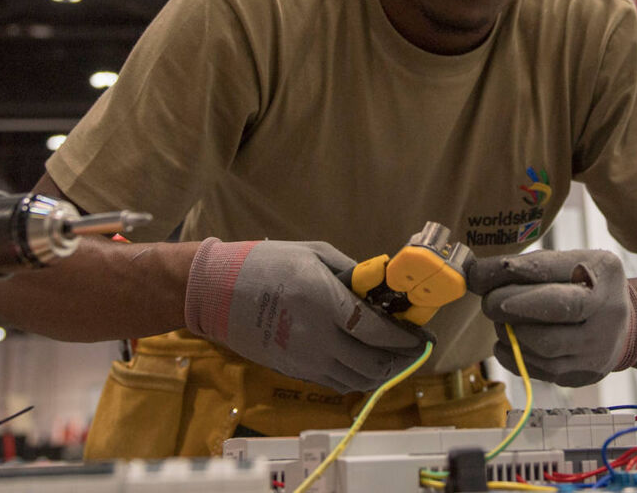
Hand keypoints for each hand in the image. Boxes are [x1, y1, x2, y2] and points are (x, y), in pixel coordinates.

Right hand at [184, 238, 425, 392]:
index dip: (402, 338)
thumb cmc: (265, 264)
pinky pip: (334, 381)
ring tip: (392, 359)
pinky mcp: (292, 370)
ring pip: (354, 379)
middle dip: (398, 360)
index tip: (419, 337)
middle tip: (411, 351)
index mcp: (323, 302)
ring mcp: (303, 359)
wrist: (216, 290)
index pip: (375, 331)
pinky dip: (355, 377)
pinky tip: (362, 363)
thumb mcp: (314, 254)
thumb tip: (379, 289)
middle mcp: (316, 337)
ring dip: (379, 373)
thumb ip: (351, 273)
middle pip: (370, 363)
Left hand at [467, 249, 636, 386]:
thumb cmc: (582, 287)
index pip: (554, 271)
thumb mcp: (566, 263)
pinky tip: (506, 343)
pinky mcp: (584, 374)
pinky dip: (514, 355)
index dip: (516, 275)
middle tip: (488, 302)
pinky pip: (541, 370)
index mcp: (603, 271)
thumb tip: (475, 274)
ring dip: (511, 332)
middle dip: (509, 305)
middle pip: (555, 310)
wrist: (621, 325)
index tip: (482, 276)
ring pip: (545, 345)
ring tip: (501, 321)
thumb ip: (526, 266)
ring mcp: (599, 346)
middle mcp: (608, 309)